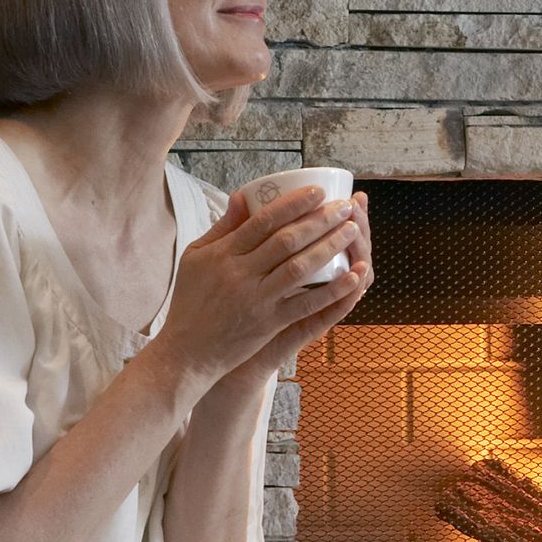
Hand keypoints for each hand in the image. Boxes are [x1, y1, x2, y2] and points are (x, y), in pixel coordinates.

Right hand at [153, 185, 365, 387]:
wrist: (186, 350)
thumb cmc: (191, 299)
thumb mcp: (196, 257)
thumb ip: (223, 227)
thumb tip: (243, 194)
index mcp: (222, 254)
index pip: (263, 221)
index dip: (294, 204)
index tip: (319, 192)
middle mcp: (240, 274)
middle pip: (286, 240)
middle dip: (320, 220)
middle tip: (345, 207)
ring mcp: (256, 300)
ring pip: (299, 268)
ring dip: (330, 246)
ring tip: (353, 230)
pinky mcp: (268, 323)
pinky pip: (306, 304)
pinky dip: (332, 290)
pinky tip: (354, 276)